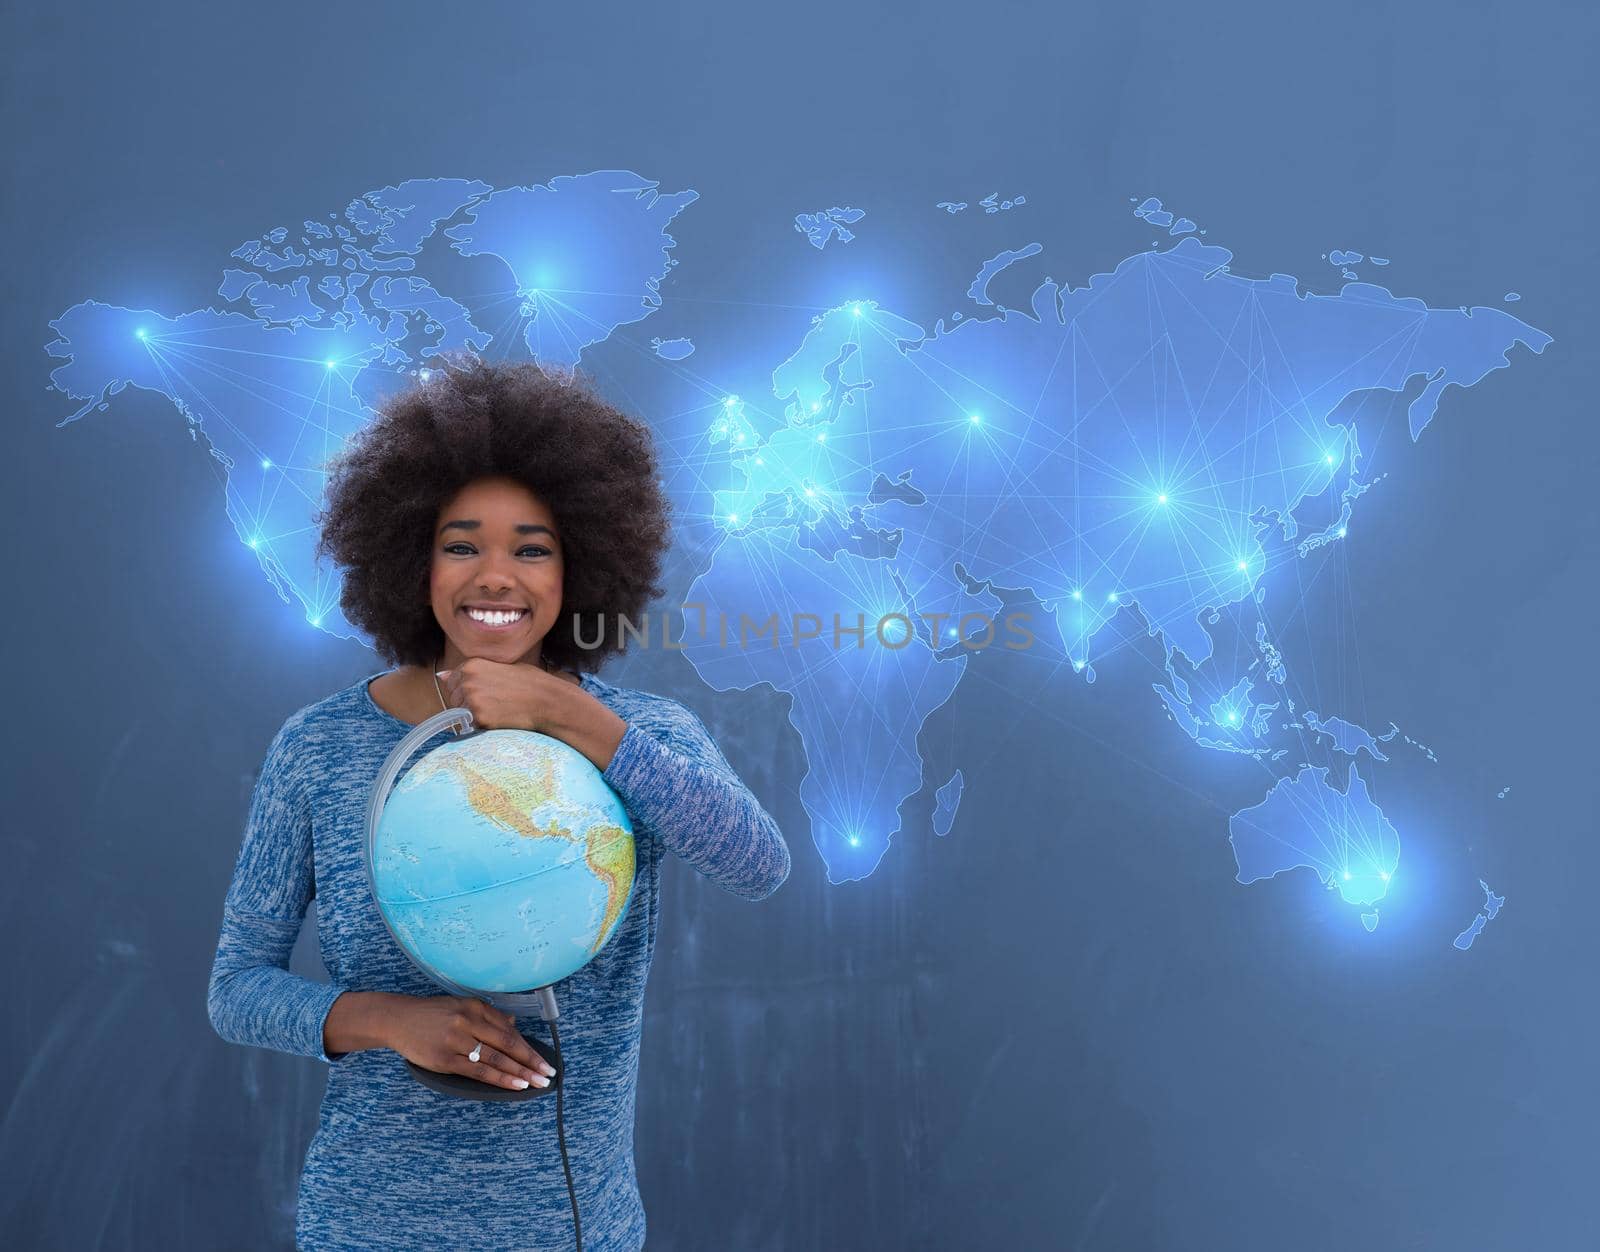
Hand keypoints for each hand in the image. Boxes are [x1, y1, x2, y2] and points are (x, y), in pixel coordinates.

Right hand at [385, 993, 555, 1090]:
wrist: (397, 1019)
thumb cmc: (431, 1014)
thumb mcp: (460, 1006)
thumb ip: (488, 1016)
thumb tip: (512, 1026)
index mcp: (475, 1007)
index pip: (509, 1030)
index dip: (528, 1047)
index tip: (544, 1059)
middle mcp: (468, 1021)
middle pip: (507, 1044)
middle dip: (530, 1061)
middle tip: (548, 1073)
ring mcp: (457, 1040)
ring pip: (496, 1059)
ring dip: (519, 1072)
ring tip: (536, 1083)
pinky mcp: (446, 1059)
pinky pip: (479, 1071)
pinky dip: (499, 1078)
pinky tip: (514, 1084)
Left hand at [435, 656, 564, 731]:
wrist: (547, 700)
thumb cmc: (530, 683)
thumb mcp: (502, 667)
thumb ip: (472, 671)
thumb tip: (441, 675)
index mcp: (472, 665)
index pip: (452, 680)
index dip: (467, 688)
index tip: (484, 692)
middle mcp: (468, 681)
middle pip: (454, 697)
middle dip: (467, 702)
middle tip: (494, 703)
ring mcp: (472, 700)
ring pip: (460, 713)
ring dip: (474, 715)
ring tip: (498, 711)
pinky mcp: (479, 718)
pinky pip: (471, 726)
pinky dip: (482, 725)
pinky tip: (500, 719)